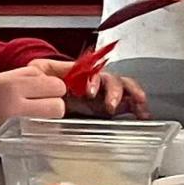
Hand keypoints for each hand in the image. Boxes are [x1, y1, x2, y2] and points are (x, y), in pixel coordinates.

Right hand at [0, 65, 67, 145]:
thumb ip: (29, 76)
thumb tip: (56, 78)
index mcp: (10, 87)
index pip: (55, 86)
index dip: (52, 87)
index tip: (43, 90)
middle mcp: (15, 108)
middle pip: (58, 107)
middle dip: (52, 105)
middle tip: (38, 105)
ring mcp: (16, 131)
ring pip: (52, 125)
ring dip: (46, 121)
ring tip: (29, 118)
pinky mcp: (16, 146)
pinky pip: (41, 139)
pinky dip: (38, 134)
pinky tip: (25, 130)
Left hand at [33, 60, 148, 118]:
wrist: (42, 92)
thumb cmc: (42, 79)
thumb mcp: (40, 70)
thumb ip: (46, 72)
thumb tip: (53, 80)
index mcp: (81, 73)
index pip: (93, 72)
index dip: (94, 81)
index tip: (89, 93)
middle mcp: (96, 82)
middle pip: (111, 80)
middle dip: (114, 92)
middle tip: (110, 106)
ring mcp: (105, 93)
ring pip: (125, 88)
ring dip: (133, 96)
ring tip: (139, 108)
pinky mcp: (111, 105)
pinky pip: (128, 102)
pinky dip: (137, 106)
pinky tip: (143, 114)